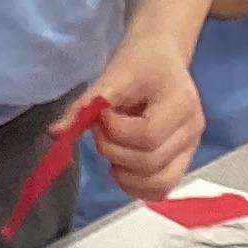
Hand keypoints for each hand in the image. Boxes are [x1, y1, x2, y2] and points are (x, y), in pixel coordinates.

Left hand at [84, 31, 203, 198]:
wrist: (160, 58)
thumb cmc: (139, 62)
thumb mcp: (111, 76)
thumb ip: (85, 106)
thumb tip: (55, 132)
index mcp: (182, 103)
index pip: (148, 136)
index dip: (116, 132)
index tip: (104, 114)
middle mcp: (192, 130)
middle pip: (150, 163)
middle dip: (114, 151)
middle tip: (103, 130)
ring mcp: (190, 148)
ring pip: (157, 183)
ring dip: (124, 174)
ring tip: (113, 148)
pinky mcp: (181, 161)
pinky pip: (159, 188)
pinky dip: (134, 186)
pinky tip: (120, 167)